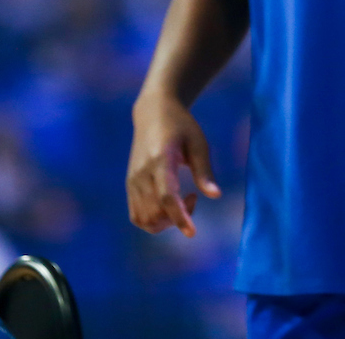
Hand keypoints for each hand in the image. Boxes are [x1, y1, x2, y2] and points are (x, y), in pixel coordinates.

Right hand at [127, 93, 220, 236]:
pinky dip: (153, 220)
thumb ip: (205, 170)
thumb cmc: (181, 126)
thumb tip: (216, 196)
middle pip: (154, 213)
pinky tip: (168, 205)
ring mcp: (132, 180)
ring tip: (182, 202)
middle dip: (177, 218)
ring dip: (165, 222)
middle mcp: (141, 173)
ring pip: (143, 219)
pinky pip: (136, 215)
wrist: (152, 113)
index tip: (192, 232)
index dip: (179, 217)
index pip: (167, 197)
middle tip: (194, 198)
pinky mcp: (129, 184)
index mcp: (160, 160)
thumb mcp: (199, 143)